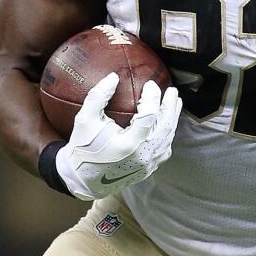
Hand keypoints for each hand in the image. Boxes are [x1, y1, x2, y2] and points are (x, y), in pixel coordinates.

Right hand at [55, 72, 181, 199]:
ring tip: (174, 103)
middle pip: (166, 126)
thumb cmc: (82, 147)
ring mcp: (148, 164)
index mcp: (128, 144)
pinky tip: (167, 123)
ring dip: (172, 119)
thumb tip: (113, 76)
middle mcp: (142, 156)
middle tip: (172, 90)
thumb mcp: (84, 120)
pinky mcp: (148, 169)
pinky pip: (164, 149)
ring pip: (168, 138)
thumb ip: (98, 97)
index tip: (150, 84)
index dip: (153, 97)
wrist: (80, 179)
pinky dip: (167, 134)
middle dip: (171, 106)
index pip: (149, 116)